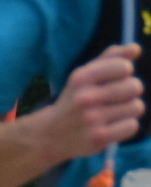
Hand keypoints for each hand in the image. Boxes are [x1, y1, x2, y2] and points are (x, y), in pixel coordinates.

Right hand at [45, 43, 144, 159]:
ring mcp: (91, 119)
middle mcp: (85, 98)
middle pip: (135, 87)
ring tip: (111, 114)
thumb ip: (110, 57)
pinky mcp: (98, 138)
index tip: (113, 79)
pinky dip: (125, 126)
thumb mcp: (84, 76)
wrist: (50, 135)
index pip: (125, 67)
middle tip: (115, 99)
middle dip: (129, 92)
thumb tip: (135, 48)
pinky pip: (132, 126)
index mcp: (81, 78)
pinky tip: (111, 127)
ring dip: (128, 110)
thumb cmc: (74, 100)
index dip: (124, 72)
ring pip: (136, 107)